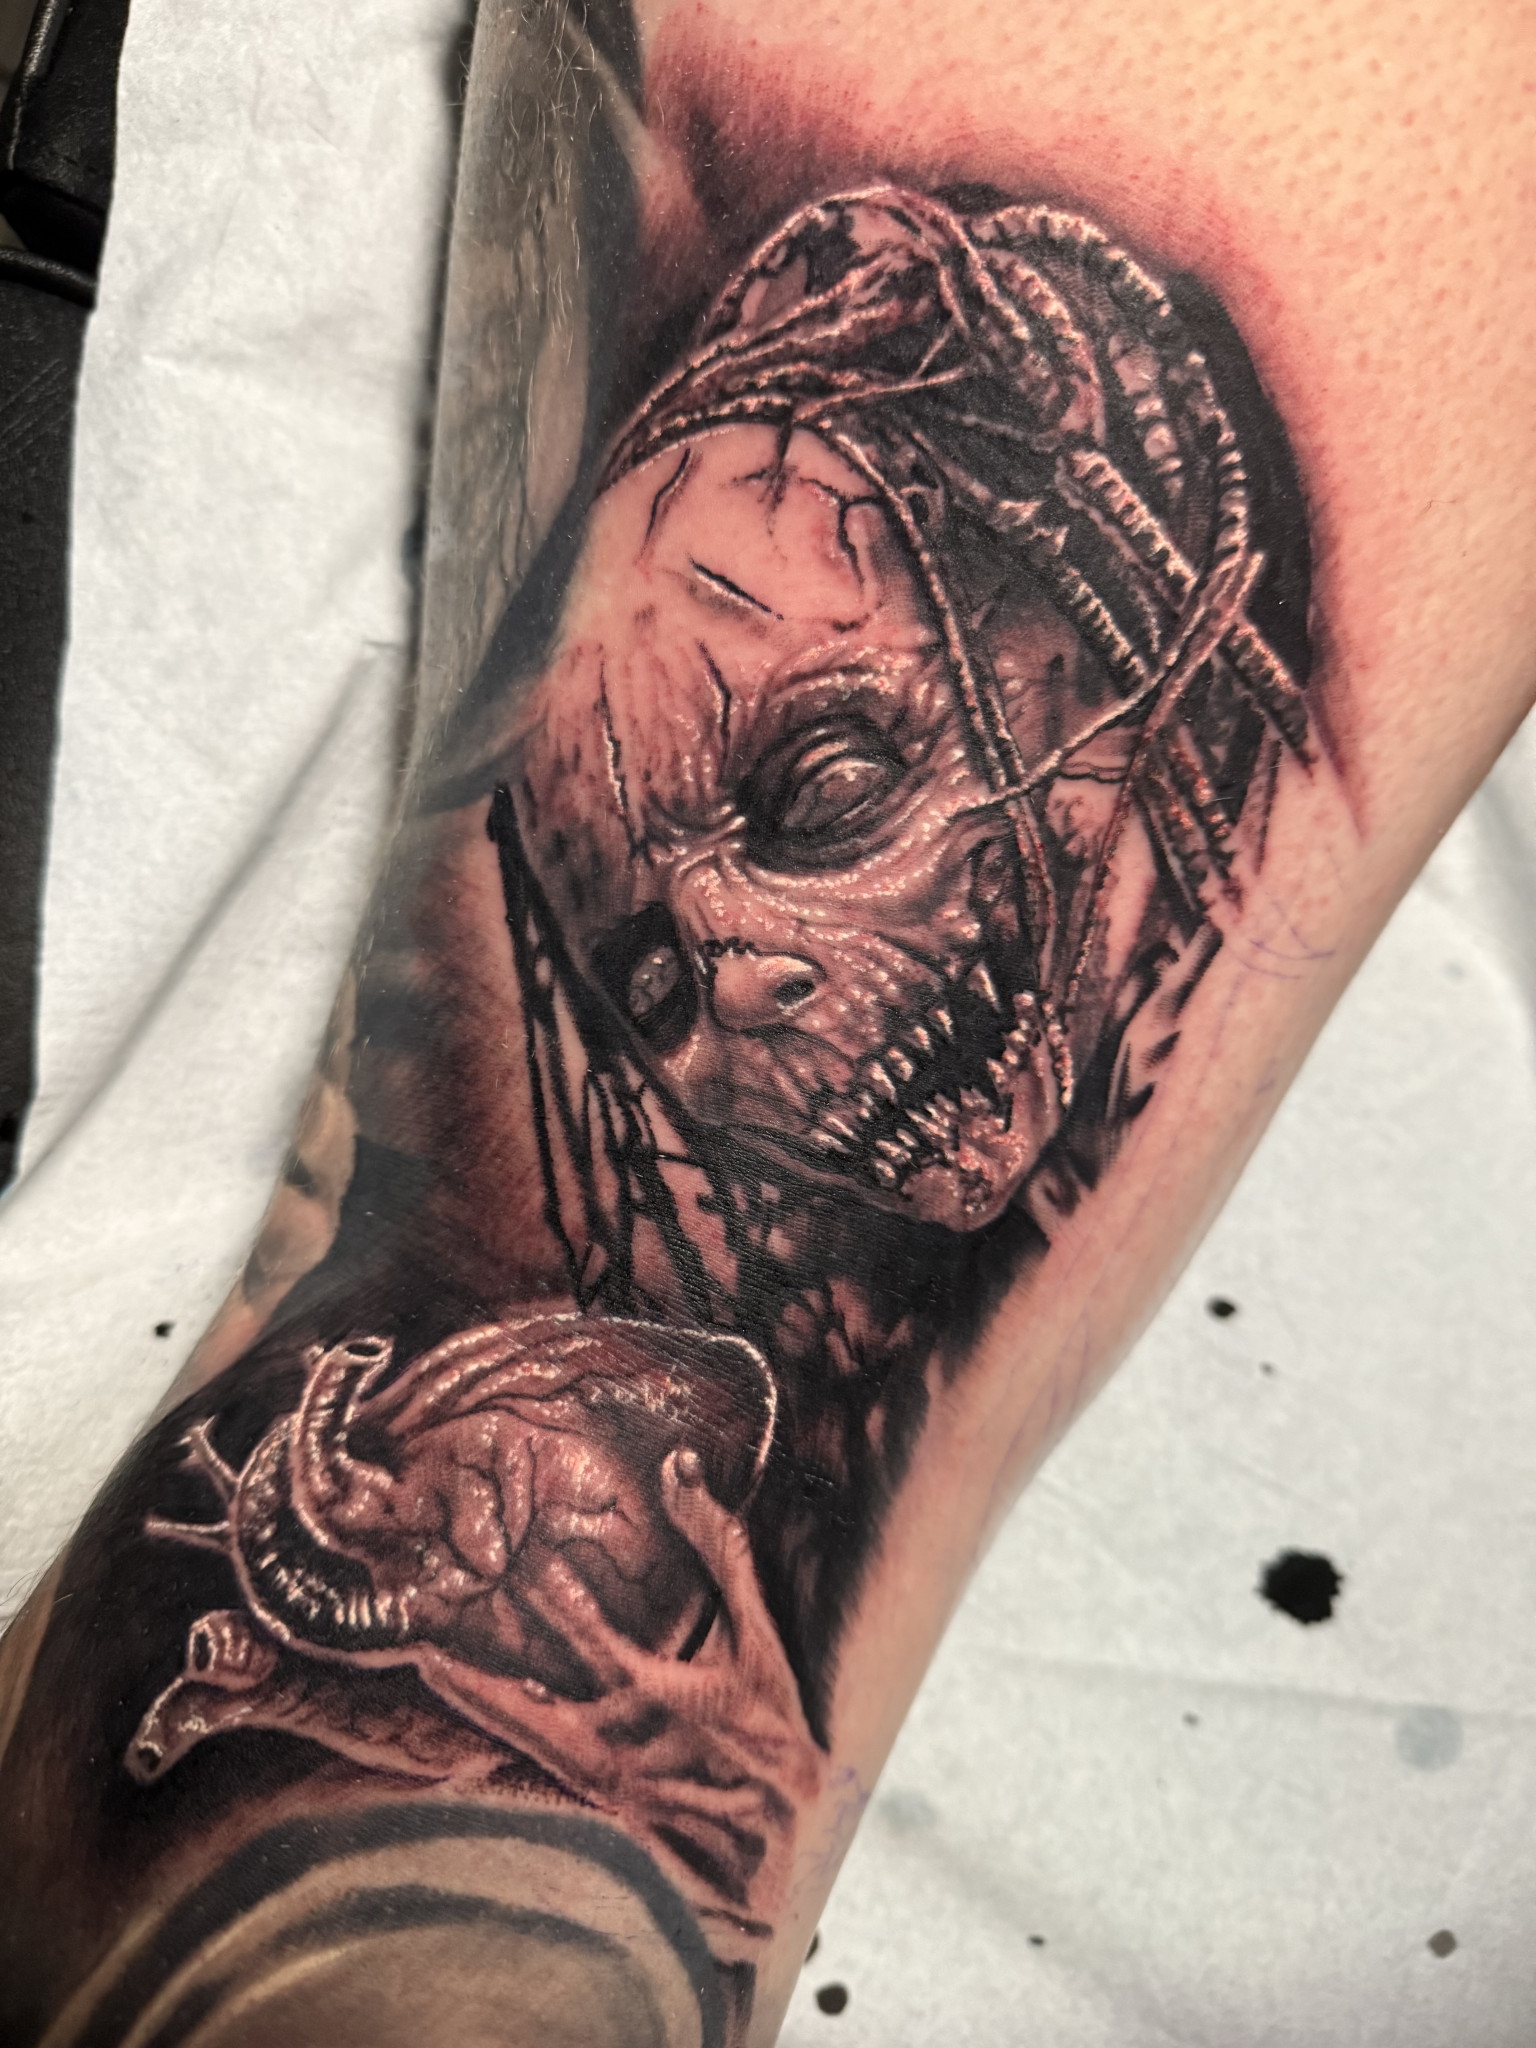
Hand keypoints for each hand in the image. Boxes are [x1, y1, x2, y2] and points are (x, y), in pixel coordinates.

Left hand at [410, 1448, 822, 1919]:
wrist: (773, 1846)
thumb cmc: (772, 1731)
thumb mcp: (757, 1640)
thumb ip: (720, 1552)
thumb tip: (679, 1467)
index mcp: (655, 1692)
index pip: (588, 1635)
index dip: (552, 1596)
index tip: (515, 1554)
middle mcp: (614, 1738)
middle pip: (529, 1691)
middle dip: (482, 1652)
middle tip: (429, 1615)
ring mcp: (595, 1778)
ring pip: (518, 1732)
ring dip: (473, 1696)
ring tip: (424, 1661)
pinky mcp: (588, 1804)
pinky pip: (531, 1762)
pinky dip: (497, 1730)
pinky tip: (464, 1708)